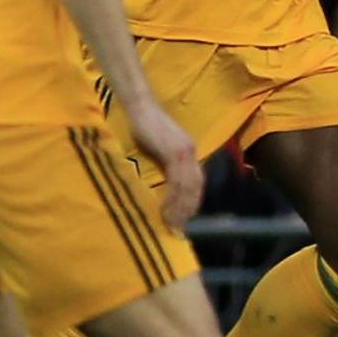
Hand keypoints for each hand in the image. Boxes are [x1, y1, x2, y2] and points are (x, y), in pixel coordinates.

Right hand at [125, 99, 201, 232]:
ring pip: (188, 187)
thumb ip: (166, 166)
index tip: (185, 219)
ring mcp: (186, 152)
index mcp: (189, 154)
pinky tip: (166, 210)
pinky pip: (178, 180)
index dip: (192, 202)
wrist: (141, 108)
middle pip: (196, 187)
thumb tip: (164, 187)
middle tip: (180, 228)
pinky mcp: (175, 152)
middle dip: (189, 209)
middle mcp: (192, 154)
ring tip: (172, 224)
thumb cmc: (145, 128)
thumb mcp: (159, 151)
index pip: (196, 183)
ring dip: (181, 208)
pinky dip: (174, 198)